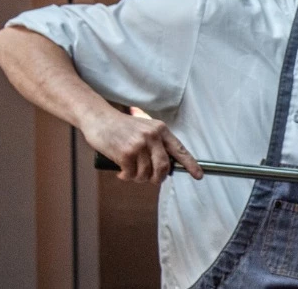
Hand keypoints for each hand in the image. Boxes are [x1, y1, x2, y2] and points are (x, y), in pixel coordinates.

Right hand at [81, 111, 203, 183]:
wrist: (98, 118)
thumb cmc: (121, 127)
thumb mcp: (145, 129)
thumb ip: (156, 144)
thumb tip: (166, 167)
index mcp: (161, 130)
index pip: (179, 150)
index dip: (191, 164)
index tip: (199, 176)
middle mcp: (152, 136)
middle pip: (164, 167)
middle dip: (158, 178)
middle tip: (151, 180)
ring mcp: (139, 144)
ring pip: (146, 173)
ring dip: (139, 178)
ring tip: (131, 173)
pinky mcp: (125, 152)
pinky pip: (131, 174)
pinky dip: (127, 177)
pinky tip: (122, 173)